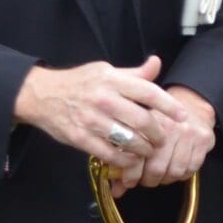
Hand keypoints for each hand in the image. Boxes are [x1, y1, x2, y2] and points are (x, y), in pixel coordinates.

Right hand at [15, 55, 174, 184]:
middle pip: (142, 120)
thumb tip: (156, 63)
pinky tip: (130, 158)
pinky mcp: (80, 137)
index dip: (168, 105)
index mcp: (112, 80)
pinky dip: (125, 159)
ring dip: (144, 149)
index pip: (148, 91)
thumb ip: (133, 74)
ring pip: (128, 139)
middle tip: (162, 139)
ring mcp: (91, 120)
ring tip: (148, 150)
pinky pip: (110, 153)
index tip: (182, 116)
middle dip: (158, 134)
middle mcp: (103, 99)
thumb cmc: (78, 82)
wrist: (41, 95)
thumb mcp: (105, 71)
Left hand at [132, 85, 216, 190]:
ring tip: (160, 175)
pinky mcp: (204, 140)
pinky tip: (175, 168)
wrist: (191, 101)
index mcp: (149, 121)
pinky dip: (182, 174)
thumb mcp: (138, 129)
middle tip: (145, 179)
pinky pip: (191, 169)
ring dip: (166, 179)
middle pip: (157, 169)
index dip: (131, 175)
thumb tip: (116, 190)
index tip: (128, 181)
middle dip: (148, 180)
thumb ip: (124, 157)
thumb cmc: (161, 118)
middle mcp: (170, 126)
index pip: (137, 157)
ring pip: (175, 172)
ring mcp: (189, 133)